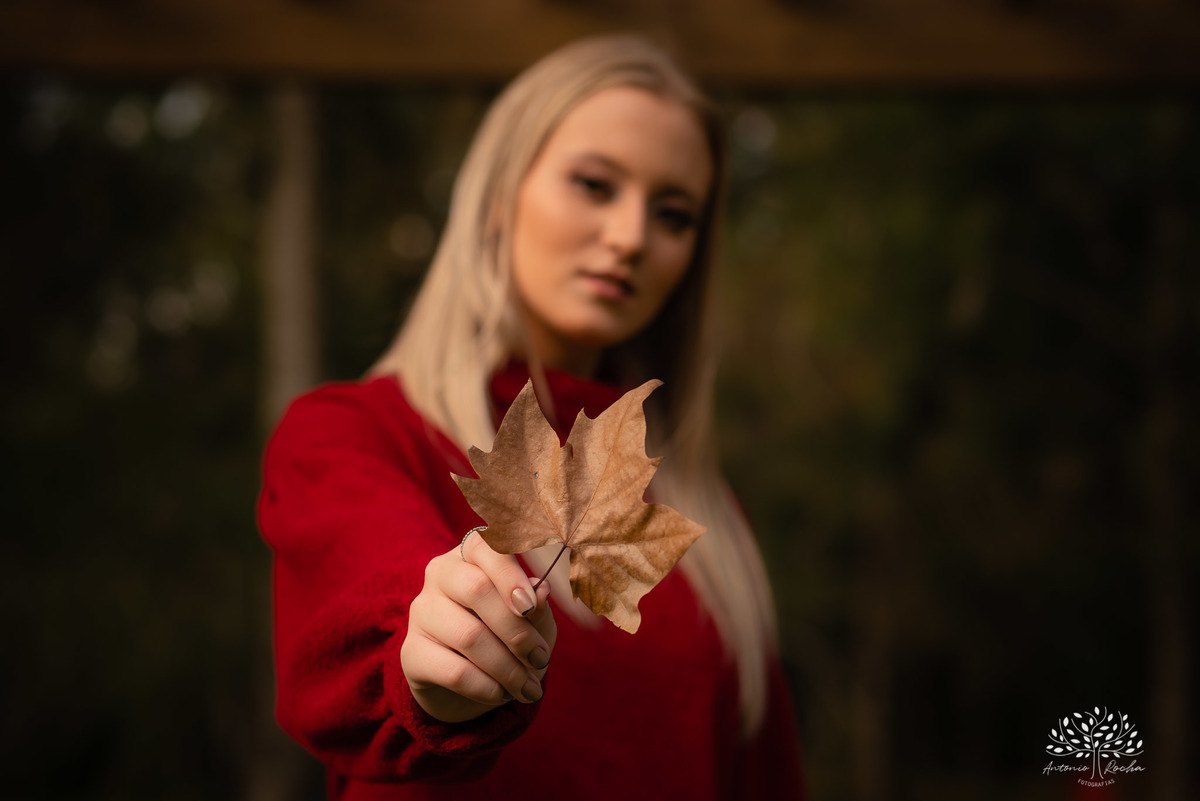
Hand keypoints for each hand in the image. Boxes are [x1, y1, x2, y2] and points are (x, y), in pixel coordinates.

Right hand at [400, 529, 556, 722]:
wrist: (472, 682)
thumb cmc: (509, 636)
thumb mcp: (533, 621)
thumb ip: (536, 606)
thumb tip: (540, 592)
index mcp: (473, 554)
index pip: (484, 545)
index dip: (509, 574)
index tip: (530, 607)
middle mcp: (441, 574)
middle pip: (476, 589)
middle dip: (516, 630)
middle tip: (540, 659)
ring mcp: (421, 611)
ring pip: (468, 635)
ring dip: (507, 667)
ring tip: (528, 688)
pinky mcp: (411, 652)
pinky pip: (453, 671)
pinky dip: (485, 686)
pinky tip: (500, 694)